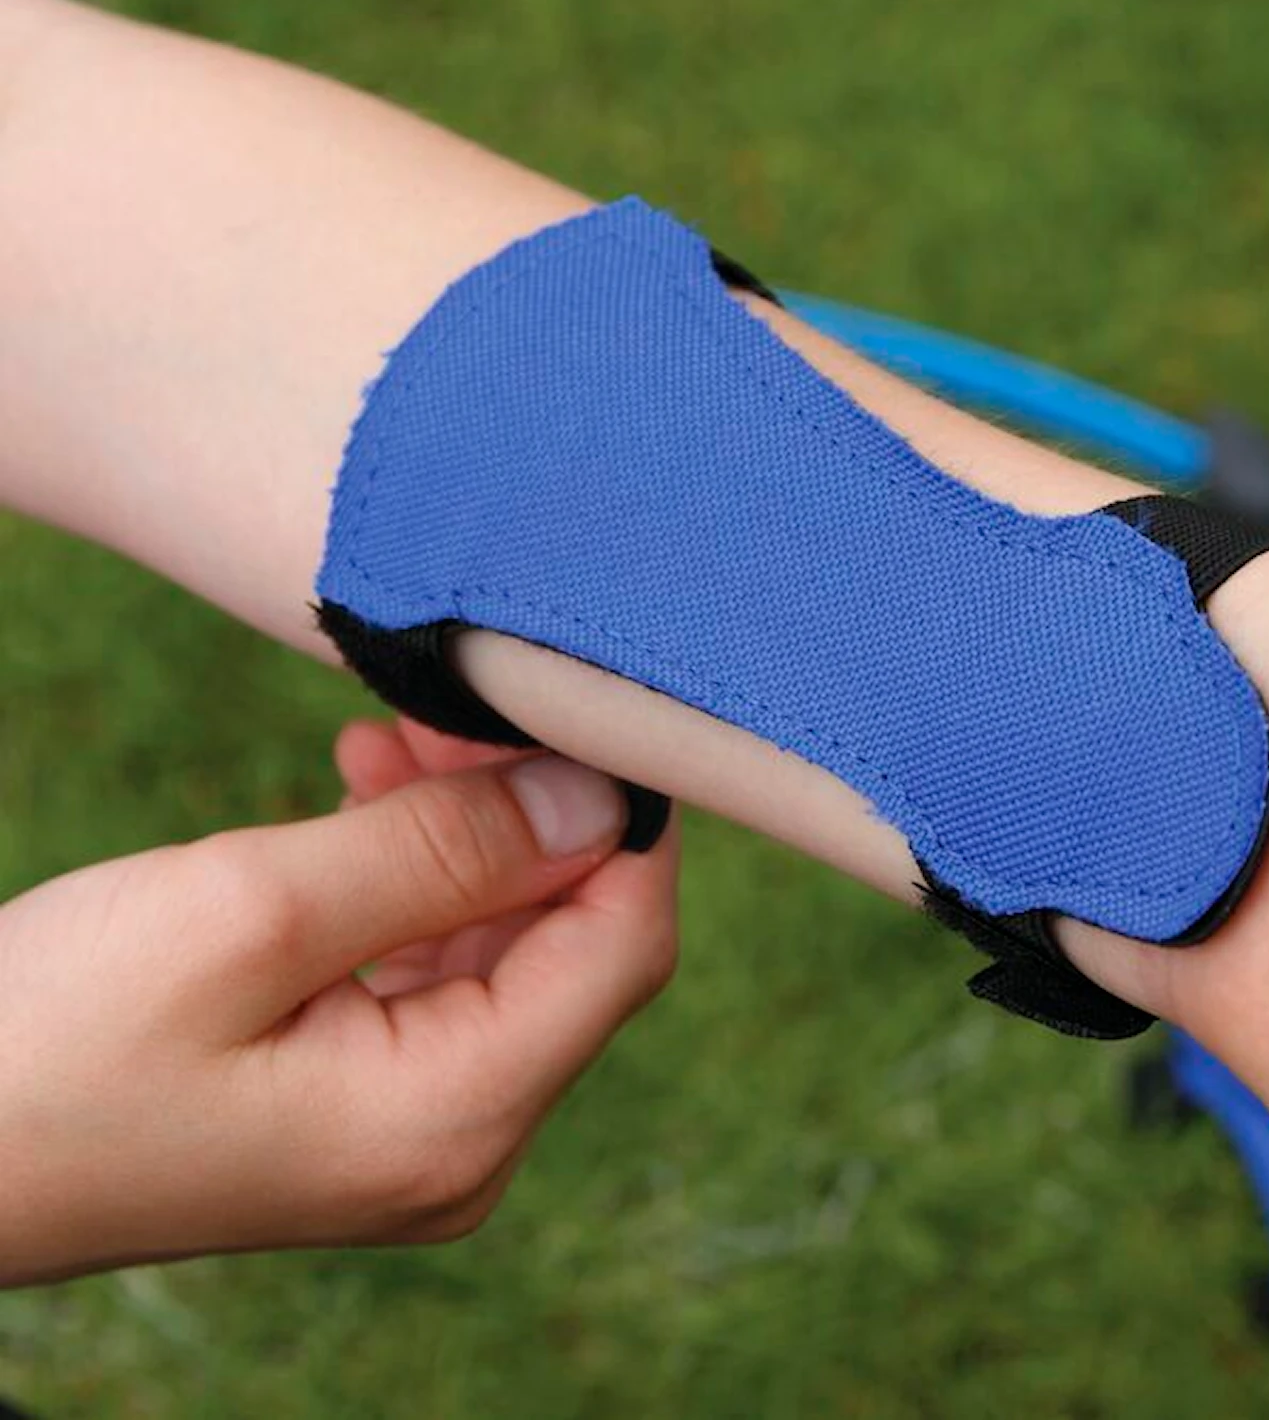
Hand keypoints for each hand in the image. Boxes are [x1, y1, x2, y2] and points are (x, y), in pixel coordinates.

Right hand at [0, 720, 675, 1282]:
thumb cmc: (50, 1042)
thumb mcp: (250, 915)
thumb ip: (444, 853)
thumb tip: (598, 796)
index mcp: (455, 1117)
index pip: (624, 945)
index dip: (621, 818)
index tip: (558, 710)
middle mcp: (462, 1146)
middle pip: (572, 946)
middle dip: (527, 813)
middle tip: (434, 713)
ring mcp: (417, 1136)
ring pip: (506, 950)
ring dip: (467, 837)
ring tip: (384, 744)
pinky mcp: (366, 1107)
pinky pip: (440, 979)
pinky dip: (418, 886)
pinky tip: (362, 806)